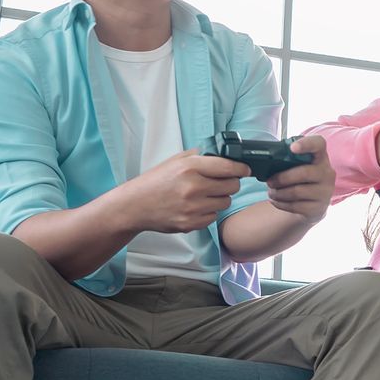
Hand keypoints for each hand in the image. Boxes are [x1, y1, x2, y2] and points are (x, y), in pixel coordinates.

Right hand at [118, 150, 245, 233]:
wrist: (135, 206)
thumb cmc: (155, 182)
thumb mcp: (174, 161)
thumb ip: (198, 157)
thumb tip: (222, 156)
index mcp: (190, 168)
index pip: (229, 167)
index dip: (241, 168)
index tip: (244, 169)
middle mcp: (193, 187)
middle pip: (232, 186)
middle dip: (230, 183)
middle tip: (221, 183)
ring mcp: (192, 207)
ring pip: (225, 202)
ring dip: (220, 198)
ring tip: (205, 195)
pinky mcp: (190, 224)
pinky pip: (213, 216)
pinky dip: (209, 211)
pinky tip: (196, 206)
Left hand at [265, 135, 333, 222]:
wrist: (314, 202)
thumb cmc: (302, 178)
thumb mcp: (300, 165)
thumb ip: (290, 159)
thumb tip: (268, 161)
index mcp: (320, 156)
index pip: (318, 144)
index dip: (306, 144)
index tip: (292, 148)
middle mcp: (327, 173)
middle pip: (304, 173)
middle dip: (282, 178)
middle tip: (269, 181)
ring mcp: (325, 191)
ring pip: (297, 192)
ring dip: (279, 193)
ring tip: (271, 192)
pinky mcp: (319, 208)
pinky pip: (296, 206)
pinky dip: (281, 204)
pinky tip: (276, 201)